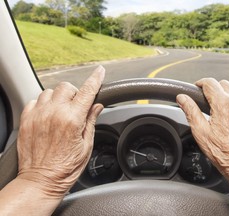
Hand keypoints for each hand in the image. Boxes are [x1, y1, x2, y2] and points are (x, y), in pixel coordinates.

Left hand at [17, 66, 104, 197]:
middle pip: (66, 87)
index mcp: (72, 120)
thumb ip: (91, 121)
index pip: (87, 92)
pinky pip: (34, 101)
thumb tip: (97, 106)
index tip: (100, 71)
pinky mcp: (26, 120)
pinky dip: (43, 104)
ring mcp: (38, 116)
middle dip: (74, 93)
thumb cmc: (66, 168)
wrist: (41, 181)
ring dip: (58, 98)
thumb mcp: (86, 146)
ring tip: (60, 112)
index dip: (95, 79)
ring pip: (49, 91)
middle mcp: (54, 114)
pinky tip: (47, 116)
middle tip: (76, 106)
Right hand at [177, 78, 228, 180]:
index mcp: (223, 103)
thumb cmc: (224, 153)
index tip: (197, 88)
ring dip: (227, 95)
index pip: (209, 82)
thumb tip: (182, 98)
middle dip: (213, 90)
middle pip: (223, 84)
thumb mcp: (201, 132)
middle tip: (208, 102)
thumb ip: (190, 111)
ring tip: (221, 110)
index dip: (200, 84)